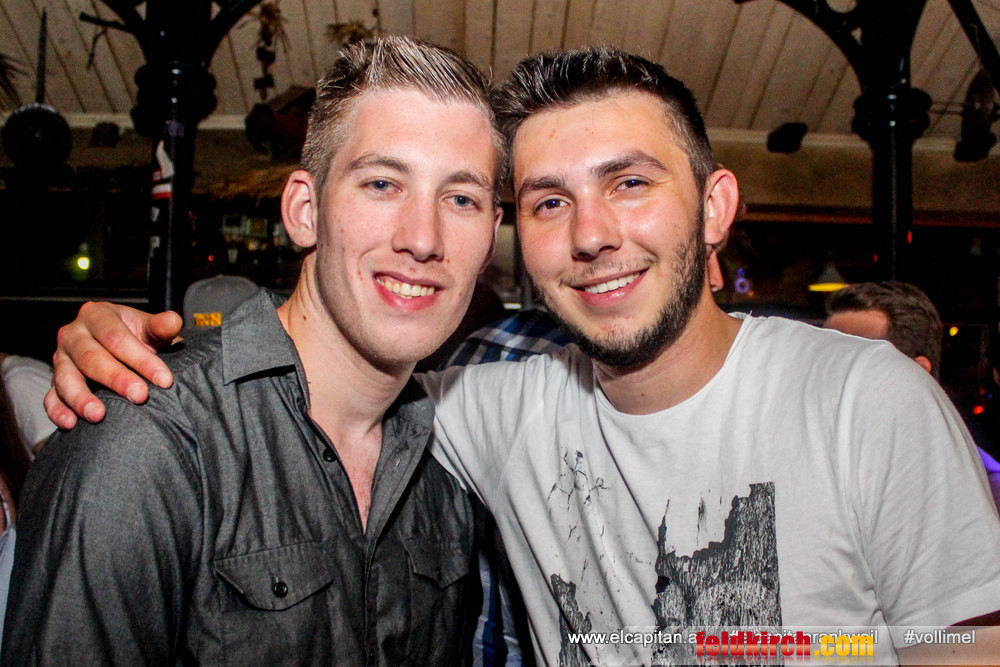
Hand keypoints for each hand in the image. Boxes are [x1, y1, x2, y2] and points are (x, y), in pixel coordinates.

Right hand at [45, 302, 181, 428]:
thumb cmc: (138, 338)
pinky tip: (70, 423)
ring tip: (99, 415)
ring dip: (81, 398)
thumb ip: (161, 327)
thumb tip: (174, 321)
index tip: (164, 380)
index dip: (141, 359)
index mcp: (96, 315)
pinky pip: (51, 397)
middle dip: (117, 379)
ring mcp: (60, 359)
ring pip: (66, 378)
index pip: (117, 337)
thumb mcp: (150, 330)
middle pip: (91, 358)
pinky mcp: (54, 382)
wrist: (123, 351)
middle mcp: (73, 334)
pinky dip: (58, 411)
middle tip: (140, 397)